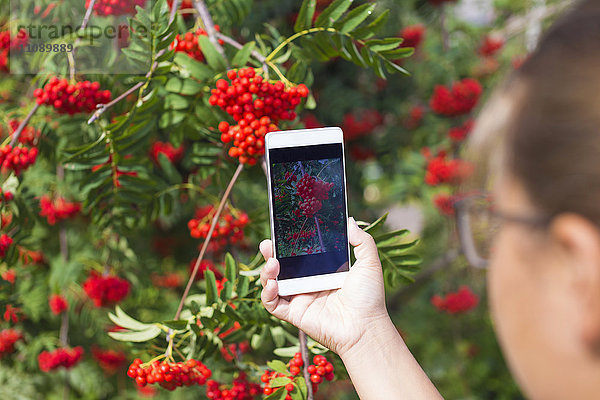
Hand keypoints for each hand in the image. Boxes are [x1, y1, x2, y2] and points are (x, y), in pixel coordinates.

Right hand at [259, 217, 388, 356]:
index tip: (283, 230)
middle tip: (268, 243)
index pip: (299, 253)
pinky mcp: (294, 313)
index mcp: (322, 270)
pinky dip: (266, 294)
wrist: (366, 327)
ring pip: (272, 282)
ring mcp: (299, 298)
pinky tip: (272, 284)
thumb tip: (350, 220)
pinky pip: (272, 304)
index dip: (289, 242)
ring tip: (272, 263)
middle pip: (281, 265)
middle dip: (270, 253)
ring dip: (266, 271)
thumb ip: (362, 241)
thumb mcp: (369, 263)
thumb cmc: (369, 297)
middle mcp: (308, 282)